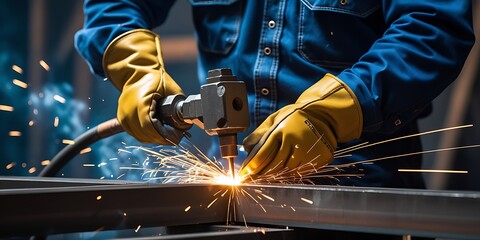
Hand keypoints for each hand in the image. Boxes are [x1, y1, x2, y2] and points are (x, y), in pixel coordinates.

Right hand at [103, 29, 187, 143]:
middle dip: (163, 138)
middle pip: (146, 134)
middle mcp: (128, 111)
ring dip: (155, 138)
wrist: (138, 72)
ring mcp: (123, 115)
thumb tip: (187, 123)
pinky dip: (147, 135)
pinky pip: (135, 132)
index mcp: (140, 103)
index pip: (151, 127)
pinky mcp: (122, 118)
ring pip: (140, 136)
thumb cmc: (155, 78)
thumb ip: (179, 107)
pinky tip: (157, 133)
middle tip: (176, 136)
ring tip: (168, 135)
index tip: (177, 136)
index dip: (165, 135)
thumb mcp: (171, 90)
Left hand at [239, 74, 362, 177]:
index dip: (252, 167)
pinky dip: (290, 174)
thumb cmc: (295, 117)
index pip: (263, 154)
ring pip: (287, 172)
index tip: (244, 174)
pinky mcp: (320, 158)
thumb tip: (246, 147)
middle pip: (274, 166)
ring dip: (276, 175)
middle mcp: (296, 141)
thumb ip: (260, 133)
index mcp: (283, 129)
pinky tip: (284, 171)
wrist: (323, 115)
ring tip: (267, 176)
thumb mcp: (275, 119)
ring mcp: (310, 151)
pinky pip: (301, 172)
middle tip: (253, 178)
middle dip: (262, 174)